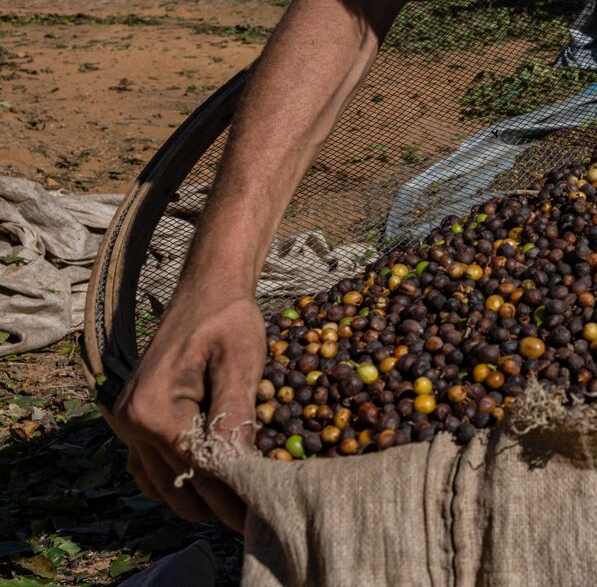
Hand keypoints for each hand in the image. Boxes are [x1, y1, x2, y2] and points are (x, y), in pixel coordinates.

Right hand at [110, 292, 264, 530]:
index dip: (232, 496)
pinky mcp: (136, 417)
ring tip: (237, 505)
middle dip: (216, 504)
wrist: (206, 288)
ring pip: (160, 481)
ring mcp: (128, 421)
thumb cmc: (228, 319)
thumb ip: (237, 416)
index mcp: (154, 411)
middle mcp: (131, 421)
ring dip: (196, 496)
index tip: (259, 514)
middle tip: (255, 516)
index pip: (198, 470)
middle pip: (177, 483)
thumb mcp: (240, 364)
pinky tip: (207, 483)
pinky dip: (175, 479)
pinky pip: (149, 465)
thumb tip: (242, 468)